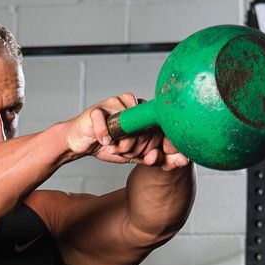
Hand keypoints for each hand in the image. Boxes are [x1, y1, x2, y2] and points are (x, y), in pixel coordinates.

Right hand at [64, 93, 190, 171]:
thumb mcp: (134, 155)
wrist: (80, 143)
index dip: (153, 143)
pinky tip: (105, 142)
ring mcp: (114, 104)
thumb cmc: (108, 145)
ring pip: (127, 123)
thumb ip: (156, 157)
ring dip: (122, 141)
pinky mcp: (96, 109)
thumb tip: (184, 160)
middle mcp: (130, 104)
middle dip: (135, 146)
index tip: (146, 153)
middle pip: (144, 127)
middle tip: (124, 152)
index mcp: (142, 113)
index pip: (159, 125)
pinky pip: (105, 121)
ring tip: (115, 147)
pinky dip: (105, 134)